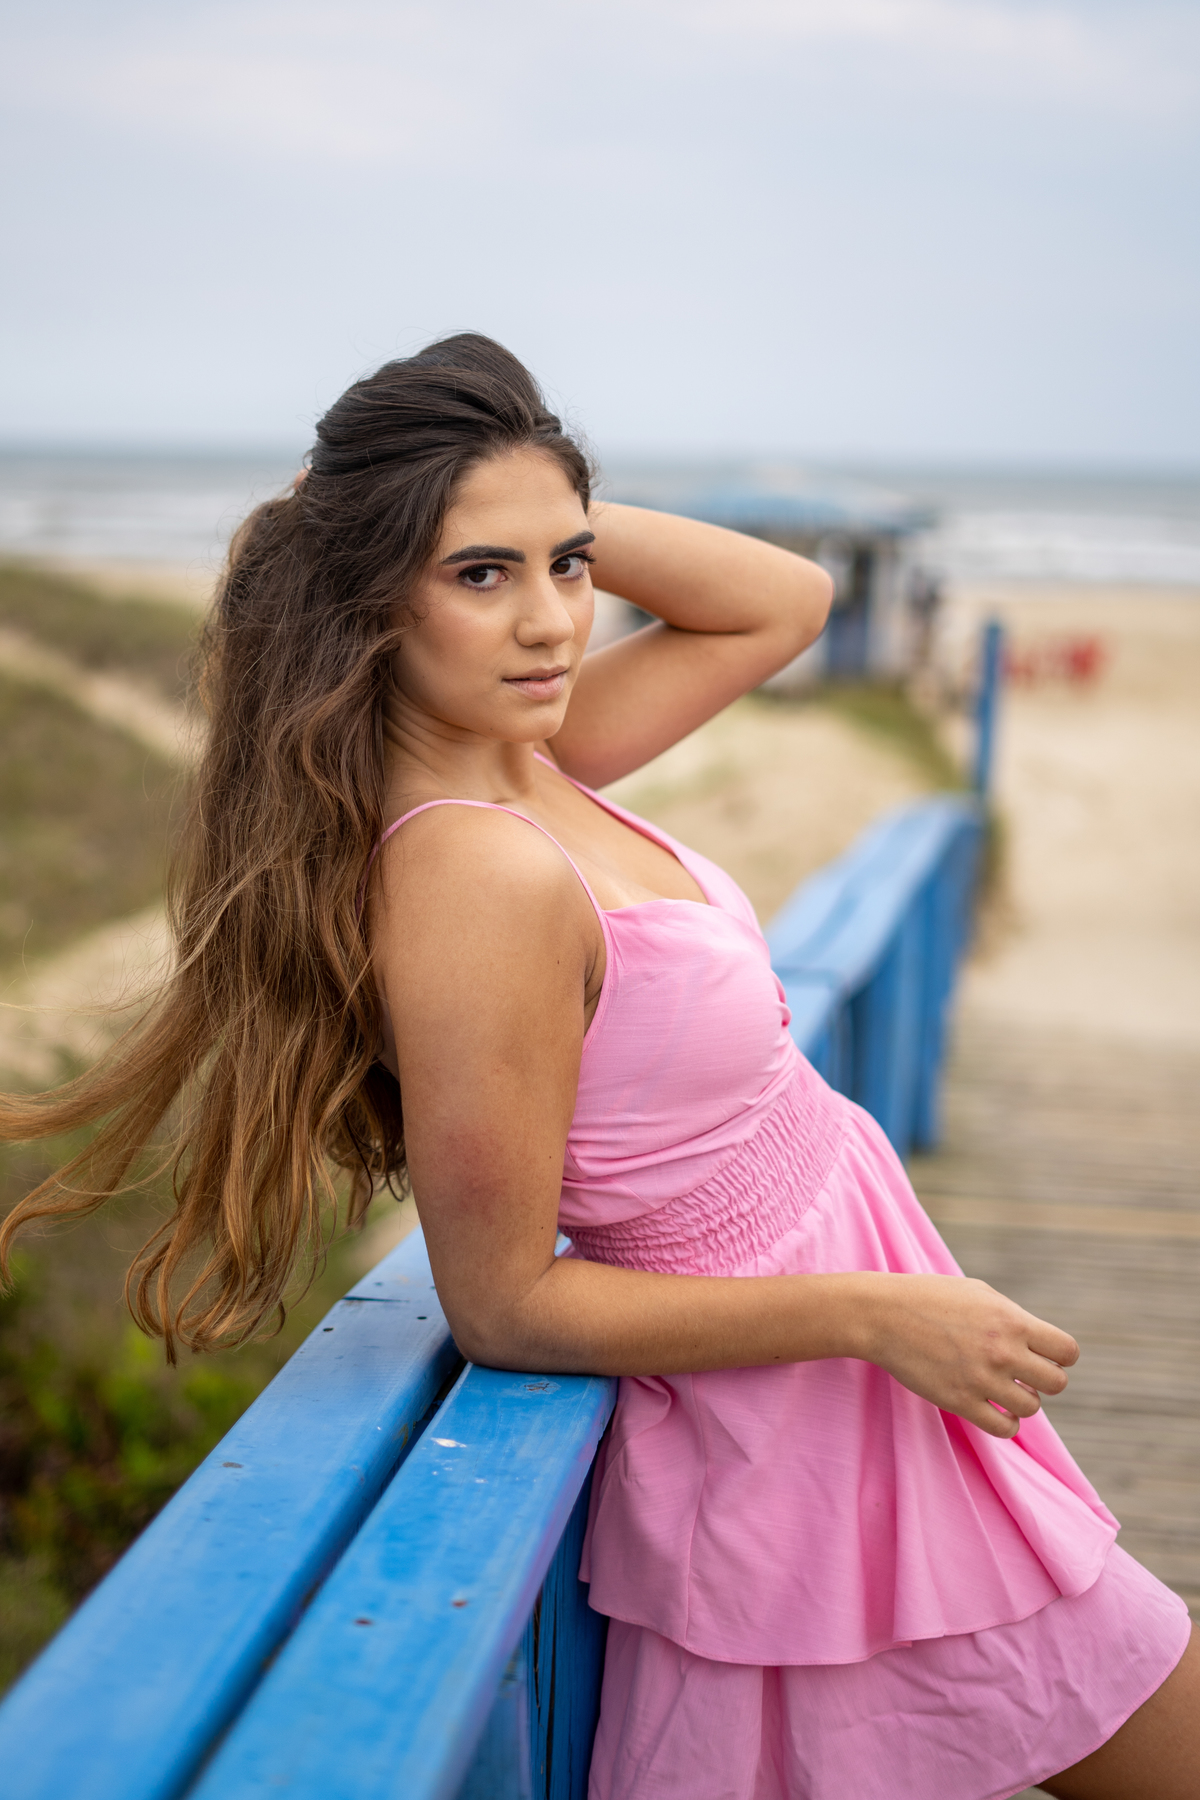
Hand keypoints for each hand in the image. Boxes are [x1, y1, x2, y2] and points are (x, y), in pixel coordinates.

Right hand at [860, 1273, 1077, 1438]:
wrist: (883, 1315)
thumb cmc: (930, 1298)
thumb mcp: (979, 1293)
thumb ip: (1014, 1318)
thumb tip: (1039, 1343)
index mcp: (1011, 1320)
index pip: (1067, 1351)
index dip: (1061, 1356)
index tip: (1044, 1356)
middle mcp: (1002, 1351)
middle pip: (1056, 1383)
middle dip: (1044, 1380)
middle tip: (1024, 1374)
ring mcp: (981, 1379)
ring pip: (1031, 1408)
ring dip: (1022, 1401)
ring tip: (1003, 1389)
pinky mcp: (960, 1402)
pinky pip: (1004, 1428)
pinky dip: (1006, 1422)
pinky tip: (994, 1409)